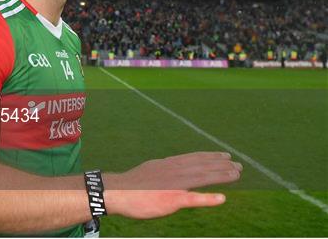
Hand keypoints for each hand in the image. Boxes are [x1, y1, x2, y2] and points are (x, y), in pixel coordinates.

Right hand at [105, 152, 241, 218]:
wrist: (116, 192)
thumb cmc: (131, 185)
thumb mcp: (150, 170)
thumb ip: (164, 170)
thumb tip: (172, 169)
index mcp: (169, 165)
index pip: (194, 158)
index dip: (211, 156)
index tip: (224, 155)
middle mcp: (174, 171)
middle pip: (202, 165)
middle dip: (221, 165)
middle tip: (238, 165)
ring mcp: (173, 184)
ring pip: (202, 177)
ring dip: (221, 175)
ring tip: (236, 174)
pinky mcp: (171, 199)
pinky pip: (193, 199)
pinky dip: (208, 198)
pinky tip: (221, 198)